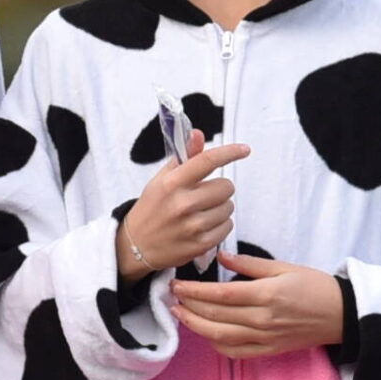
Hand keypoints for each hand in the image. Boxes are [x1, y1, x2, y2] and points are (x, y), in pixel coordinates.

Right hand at [117, 132, 250, 278]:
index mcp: (172, 183)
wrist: (136, 245)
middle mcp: (182, 204)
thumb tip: (198, 134)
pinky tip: (204, 226)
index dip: (230, 152)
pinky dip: (220, 225)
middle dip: (220, 189)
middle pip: (226, 187)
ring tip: (202, 212)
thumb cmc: (152, 208)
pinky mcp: (200, 244)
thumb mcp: (162, 179)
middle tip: (205, 195)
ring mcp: (192, 226)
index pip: (207, 161)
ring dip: (220, 208)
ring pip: (229, 208)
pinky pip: (227, 227)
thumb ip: (183, 157)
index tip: (244, 149)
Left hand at [172, 254, 344, 358]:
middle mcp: (262, 319)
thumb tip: (222, 257)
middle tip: (171, 295)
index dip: (195, 291)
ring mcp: (264, 338)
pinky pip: (236, 352)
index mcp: (267, 295)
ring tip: (179, 314)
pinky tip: (205, 333)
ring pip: (220, 336)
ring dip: (196, 326)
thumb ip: (250, 265)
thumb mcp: (285, 267)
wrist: (342, 314)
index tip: (177, 283)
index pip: (220, 295)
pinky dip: (216, 344)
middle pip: (215, 316)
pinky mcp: (268, 350)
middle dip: (189, 306)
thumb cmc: (315, 286)